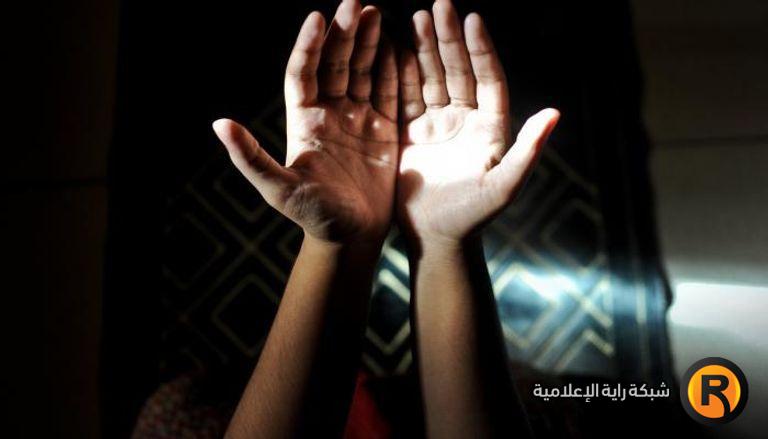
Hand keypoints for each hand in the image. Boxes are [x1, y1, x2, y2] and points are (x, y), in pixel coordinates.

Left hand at [213, 0, 397, 244]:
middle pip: (336, 64)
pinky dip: (394, 69)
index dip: (309, 46)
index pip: (304, 73)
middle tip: (356, 3)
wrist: (351, 236)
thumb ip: (250, 157)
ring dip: (369, 43)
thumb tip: (219, 124)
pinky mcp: (385, 130)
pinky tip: (401, 45)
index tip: (318, 18)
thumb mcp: (279, 188)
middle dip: (344, 34)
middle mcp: (330, 113)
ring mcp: (358, 119)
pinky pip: (390, 93)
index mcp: (304, 121)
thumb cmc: (314, 215)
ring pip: (363, 71)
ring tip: (376, 13)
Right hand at [397, 0, 558, 244]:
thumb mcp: (504, 186)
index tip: (471, 18)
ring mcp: (436, 124)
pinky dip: (398, 73)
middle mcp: (465, 119)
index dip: (481, 49)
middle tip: (438, 6)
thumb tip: (555, 113)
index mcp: (490, 126)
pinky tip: (389, 48)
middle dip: (447, 39)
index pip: (487, 78)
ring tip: (413, 16)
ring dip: (422, 48)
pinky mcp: (409, 134)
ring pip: (430, 77)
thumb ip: (528, 150)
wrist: (436, 237)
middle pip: (457, 70)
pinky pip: (404, 96)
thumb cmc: (474, 216)